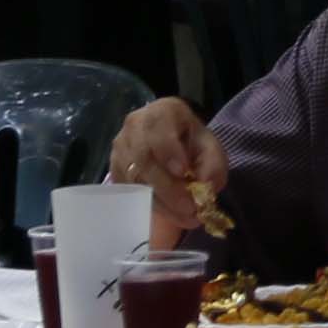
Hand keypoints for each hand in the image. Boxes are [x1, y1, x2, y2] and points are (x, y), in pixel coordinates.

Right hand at [106, 97, 227, 212]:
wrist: (170, 140)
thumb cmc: (190, 141)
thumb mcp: (210, 146)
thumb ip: (212, 163)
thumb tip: (206, 185)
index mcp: (161, 112)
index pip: (158, 129)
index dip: (168, 151)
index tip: (183, 171)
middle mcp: (134, 127)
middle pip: (143, 157)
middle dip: (167, 186)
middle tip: (189, 206)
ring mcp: (120, 148)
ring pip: (134, 177)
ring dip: (161, 200)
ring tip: (185, 215)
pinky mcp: (115, 169)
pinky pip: (129, 190)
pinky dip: (150, 204)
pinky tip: (170, 213)